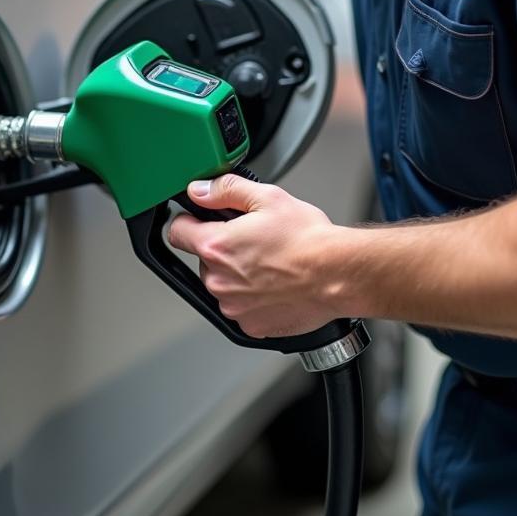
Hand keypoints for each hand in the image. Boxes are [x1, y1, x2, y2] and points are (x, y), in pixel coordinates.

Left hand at [167, 174, 344, 338]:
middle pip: (204, 260)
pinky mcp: (251, 324)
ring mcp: (233, 306)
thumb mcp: (267, 197)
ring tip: (270, 262)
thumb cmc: (309, 240)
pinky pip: (241, 307)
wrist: (339, 275)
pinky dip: (254, 298)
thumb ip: (226, 190)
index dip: (189, 221)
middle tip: (253, 240)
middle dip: (222, 249)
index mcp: (217, 246)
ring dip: (237, 274)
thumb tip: (200, 190)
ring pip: (223, 285)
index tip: (200, 220)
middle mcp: (219, 280)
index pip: (177, 232)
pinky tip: (276, 284)